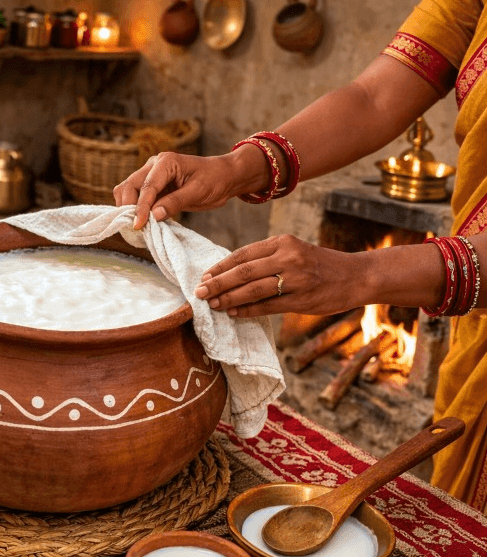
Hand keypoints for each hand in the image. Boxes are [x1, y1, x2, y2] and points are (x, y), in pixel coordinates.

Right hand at [113, 151, 238, 227]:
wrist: (222, 177)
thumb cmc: (214, 180)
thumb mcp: (198, 192)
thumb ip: (176, 202)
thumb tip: (154, 215)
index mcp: (166, 162)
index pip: (147, 186)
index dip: (140, 207)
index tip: (138, 225)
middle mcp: (153, 165)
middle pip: (129, 186)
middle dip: (129, 207)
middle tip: (135, 227)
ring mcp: (150, 175)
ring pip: (126, 190)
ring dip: (127, 208)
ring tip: (137, 225)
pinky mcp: (151, 187)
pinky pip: (135, 197)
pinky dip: (133, 209)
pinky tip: (141, 221)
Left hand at [194, 235, 362, 317]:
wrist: (357, 276)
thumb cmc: (319, 264)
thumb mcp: (293, 251)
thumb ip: (266, 258)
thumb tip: (230, 273)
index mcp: (282, 242)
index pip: (242, 254)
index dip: (220, 267)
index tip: (204, 276)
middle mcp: (288, 257)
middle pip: (243, 271)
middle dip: (217, 283)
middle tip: (199, 293)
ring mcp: (295, 279)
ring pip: (252, 289)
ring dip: (229, 299)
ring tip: (213, 305)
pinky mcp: (302, 299)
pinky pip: (268, 306)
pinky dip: (248, 310)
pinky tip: (234, 313)